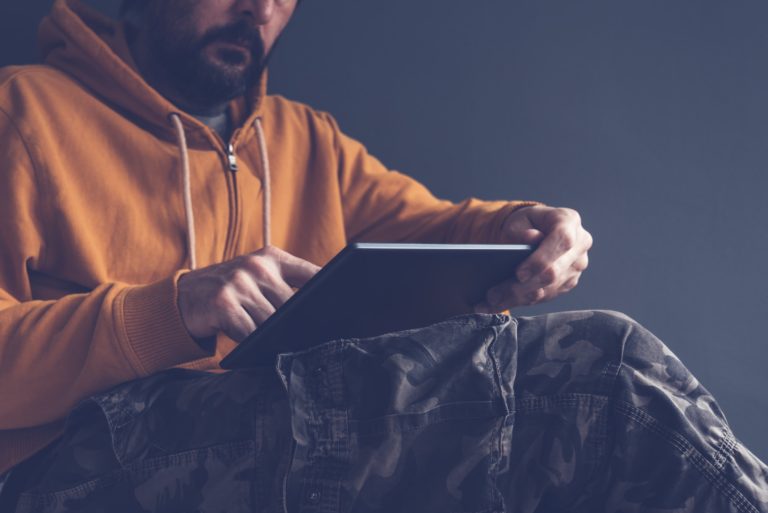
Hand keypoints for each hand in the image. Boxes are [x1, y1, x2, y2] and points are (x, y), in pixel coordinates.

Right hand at [177, 246, 319, 341]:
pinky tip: (257, 349)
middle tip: (311, 341)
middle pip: (294, 305)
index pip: (312, 273)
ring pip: (273, 322)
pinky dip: (255, 345)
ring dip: (276, 338)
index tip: (346, 307)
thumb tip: (322, 313)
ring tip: (282, 346)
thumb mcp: (258, 278)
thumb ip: (287, 286)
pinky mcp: (224, 304)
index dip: (330, 291)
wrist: (184, 298)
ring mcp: (239, 284)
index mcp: (271, 258)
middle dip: (301, 325)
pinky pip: (251, 333)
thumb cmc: (232, 291)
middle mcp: (256, 266)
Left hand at [476, 206, 591, 311]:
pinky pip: (546, 296)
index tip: (518, 274)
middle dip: (521, 287)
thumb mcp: (519, 219)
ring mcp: (576, 266)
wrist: (537, 229)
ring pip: (547, 289)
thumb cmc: (527, 222)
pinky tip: (499, 303)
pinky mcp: (568, 282)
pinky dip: (521, 301)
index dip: (540, 260)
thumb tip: (531, 238)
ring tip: (489, 302)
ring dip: (517, 299)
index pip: (561, 241)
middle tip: (492, 295)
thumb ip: (522, 228)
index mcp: (569, 221)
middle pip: (553, 272)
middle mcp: (579, 245)